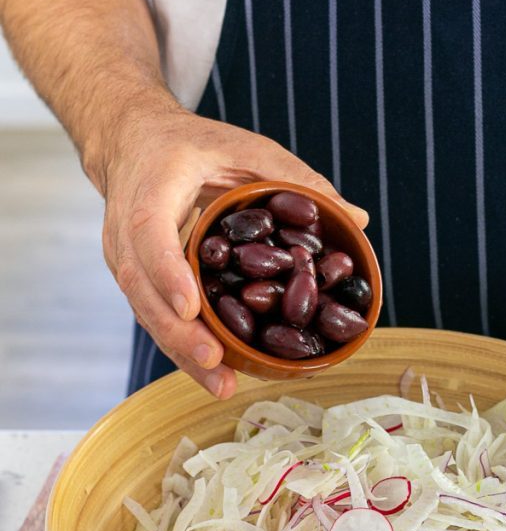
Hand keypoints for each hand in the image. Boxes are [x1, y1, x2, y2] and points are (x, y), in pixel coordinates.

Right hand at [98, 101, 367, 398]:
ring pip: (146, 312)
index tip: (191, 306)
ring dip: (181, 352)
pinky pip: (155, 317)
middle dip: (178, 331)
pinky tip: (215, 376)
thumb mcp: (245, 149)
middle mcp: (127, 229)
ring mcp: (125, 258)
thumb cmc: (192, 146)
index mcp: (151, 187)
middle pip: (142, 288)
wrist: (132, 146)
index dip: (167, 272)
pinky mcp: (137, 279)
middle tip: (215, 362)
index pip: (149, 232)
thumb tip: (357, 218)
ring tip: (222, 384)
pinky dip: (182, 348)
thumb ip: (296, 180)